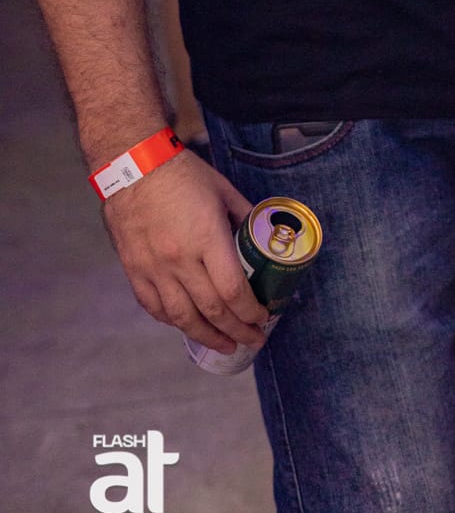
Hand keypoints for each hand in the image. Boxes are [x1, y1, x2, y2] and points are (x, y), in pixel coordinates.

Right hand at [102, 151, 268, 353]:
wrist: (133, 167)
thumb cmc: (182, 174)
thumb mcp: (223, 190)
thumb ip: (243, 216)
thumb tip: (261, 236)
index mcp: (206, 238)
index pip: (232, 291)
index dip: (250, 312)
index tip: (263, 318)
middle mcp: (179, 259)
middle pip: (211, 310)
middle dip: (236, 331)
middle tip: (252, 340)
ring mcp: (153, 268)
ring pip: (181, 317)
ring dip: (206, 336)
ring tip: (224, 345)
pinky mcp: (134, 270)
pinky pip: (154, 307)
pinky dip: (173, 322)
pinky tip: (187, 326)